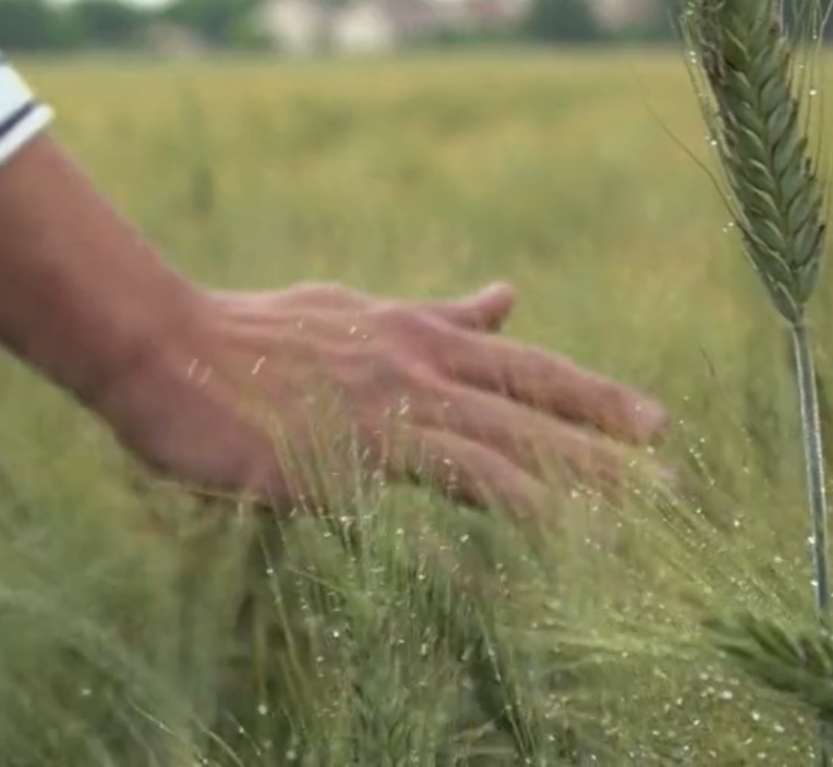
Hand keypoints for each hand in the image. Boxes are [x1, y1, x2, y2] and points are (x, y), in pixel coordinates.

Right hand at [0, 137, 665, 524]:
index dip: (584, 391)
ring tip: (640, 506)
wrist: (163, 345)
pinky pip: (450, 475)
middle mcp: (411, 360)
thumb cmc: (245, 336)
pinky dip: (504, 501)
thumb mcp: (352, 311)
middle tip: (670, 461)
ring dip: (576, 472)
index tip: (646, 419)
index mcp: (409, 331)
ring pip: (504, 438)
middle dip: (604, 430)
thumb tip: (505, 297)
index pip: (517, 363)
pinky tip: (546, 536)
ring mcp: (385, 402)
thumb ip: (431, 314)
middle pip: (529, 397)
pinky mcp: (351, 446)